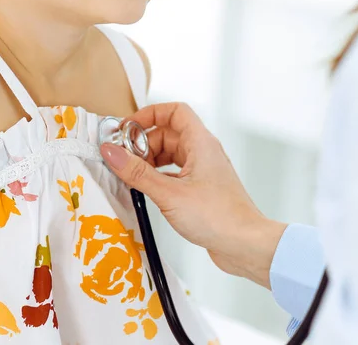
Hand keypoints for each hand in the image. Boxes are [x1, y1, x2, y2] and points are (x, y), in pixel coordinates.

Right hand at [100, 102, 286, 288]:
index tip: (128, 128)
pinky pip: (174, 172)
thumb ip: (137, 173)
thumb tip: (112, 153)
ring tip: (134, 176)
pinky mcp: (201, 188)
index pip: (174, 111)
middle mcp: (203, 151)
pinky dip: (158, 176)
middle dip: (144, 143)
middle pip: (167, 133)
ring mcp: (203, 170)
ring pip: (170, 154)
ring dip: (150, 161)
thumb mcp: (169, 193)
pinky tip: (147, 189)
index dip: (149, 114)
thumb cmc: (219, 217)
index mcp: (200, 142)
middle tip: (125, 159)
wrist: (245, 245)